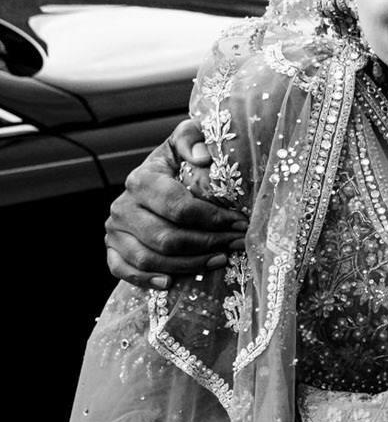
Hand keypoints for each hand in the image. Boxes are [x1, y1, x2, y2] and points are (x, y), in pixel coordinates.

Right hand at [104, 120, 246, 290]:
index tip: (241, 222)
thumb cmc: (178, 163)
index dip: (213, 218)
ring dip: (190, 264)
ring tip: (222, 259)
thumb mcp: (186, 142)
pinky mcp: (112, 250)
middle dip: (208, 243)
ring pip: (150, 258)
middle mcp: (123, 207)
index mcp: (141, 180)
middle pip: (167, 237)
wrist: (154, 180)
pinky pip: (124, 271)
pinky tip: (171, 282)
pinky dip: (146, 279)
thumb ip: (193, 139)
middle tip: (237, 244)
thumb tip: (203, 156)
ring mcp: (114, 231)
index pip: (179, 207)